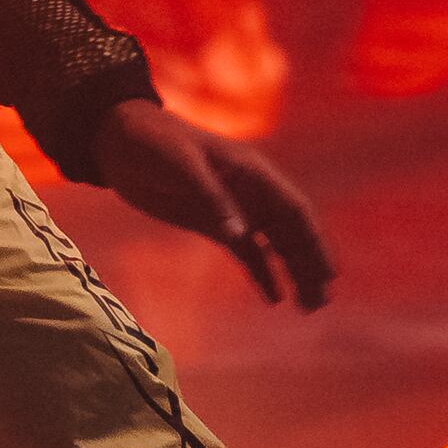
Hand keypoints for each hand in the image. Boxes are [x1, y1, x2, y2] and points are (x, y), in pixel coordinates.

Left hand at [92, 97, 334, 309]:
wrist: (117, 140)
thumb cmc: (153, 143)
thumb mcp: (181, 165)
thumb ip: (211, 198)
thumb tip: (241, 235)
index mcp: (251, 172)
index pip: (294, 209)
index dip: (314, 240)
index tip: (329, 271)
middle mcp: (251, 191)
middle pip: (291, 232)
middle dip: (310, 264)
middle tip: (323, 301)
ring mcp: (234, 208)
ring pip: (274, 245)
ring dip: (294, 272)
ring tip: (309, 306)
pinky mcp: (213, 222)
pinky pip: (247, 251)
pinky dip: (263, 273)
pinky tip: (275, 298)